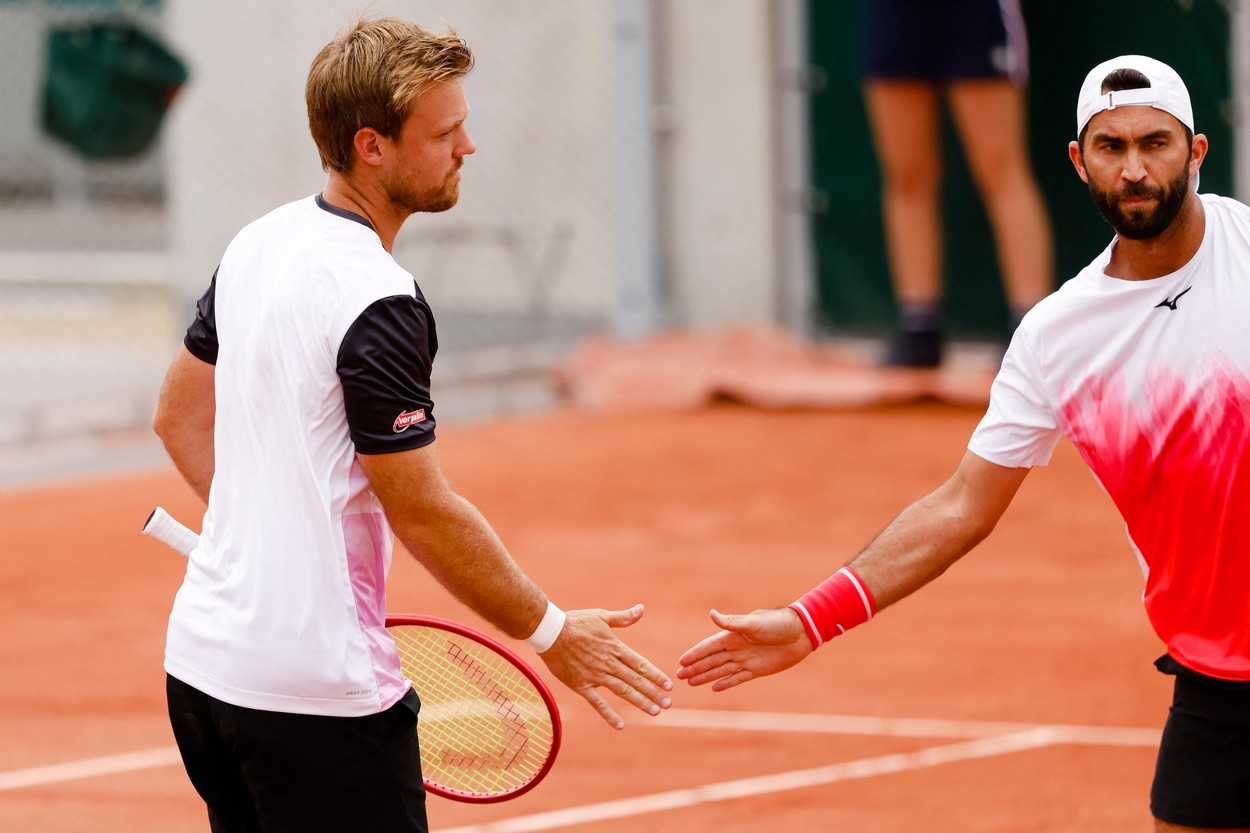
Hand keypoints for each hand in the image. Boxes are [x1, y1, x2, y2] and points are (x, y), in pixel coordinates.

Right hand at [538, 604, 672, 729]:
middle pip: (635, 680)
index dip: (655, 675)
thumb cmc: (576, 622)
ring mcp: (595, 676)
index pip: (640, 664)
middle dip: (653, 692)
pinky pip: (597, 702)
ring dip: (639, 702)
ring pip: (622, 691)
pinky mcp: (581, 685)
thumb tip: (642, 609)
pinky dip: (609, 714)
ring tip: (654, 712)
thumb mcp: (601, 616)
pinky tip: (621, 725)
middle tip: (668, 704)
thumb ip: (623, 618)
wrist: (551, 632)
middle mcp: (608, 663)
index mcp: (615, 647)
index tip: (669, 685)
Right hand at [676, 607, 812, 690]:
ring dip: (706, 676)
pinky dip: (725, 683)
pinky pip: (737, 678)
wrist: (800, 634)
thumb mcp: (753, 623)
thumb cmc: (777, 624)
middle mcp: (736, 648)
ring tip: (691, 683)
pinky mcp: (757, 670)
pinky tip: (714, 688)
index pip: (708, 647)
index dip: (695, 654)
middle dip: (695, 668)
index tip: (681, 661)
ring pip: (721, 670)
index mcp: (733, 635)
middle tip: (679, 676)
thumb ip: (732, 622)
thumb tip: (712, 614)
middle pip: (711, 660)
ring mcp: (746, 660)